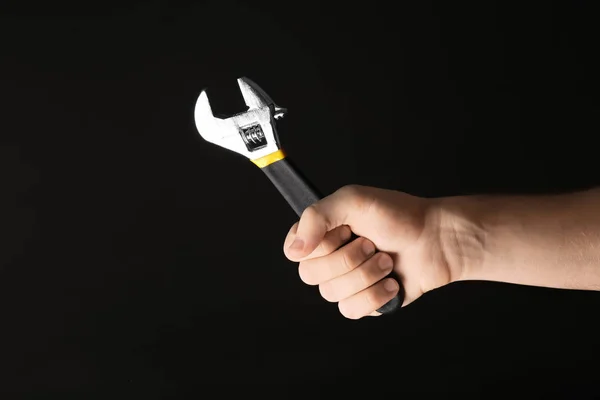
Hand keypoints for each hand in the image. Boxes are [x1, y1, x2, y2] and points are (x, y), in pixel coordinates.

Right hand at [283, 185, 465, 318]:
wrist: (436, 241)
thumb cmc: (399, 216)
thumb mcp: (353, 200)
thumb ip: (316, 216)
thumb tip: (294, 249)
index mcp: (321, 233)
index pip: (294, 250)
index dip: (319, 245)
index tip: (344, 231)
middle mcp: (329, 258)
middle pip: (310, 275)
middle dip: (348, 259)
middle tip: (371, 244)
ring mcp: (345, 282)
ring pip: (331, 294)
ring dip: (366, 275)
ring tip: (386, 260)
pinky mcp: (362, 302)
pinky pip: (350, 310)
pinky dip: (374, 296)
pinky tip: (390, 283)